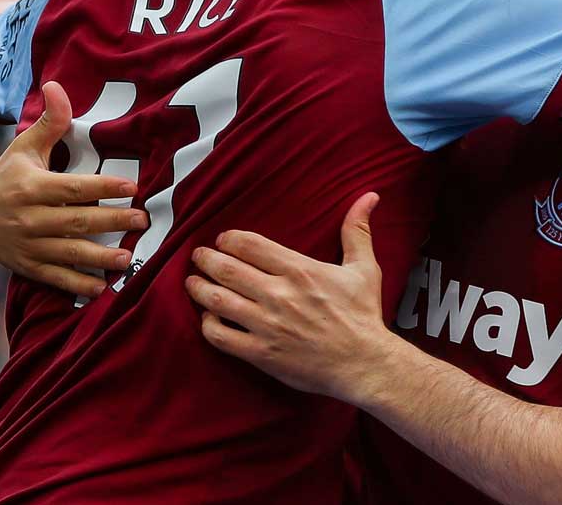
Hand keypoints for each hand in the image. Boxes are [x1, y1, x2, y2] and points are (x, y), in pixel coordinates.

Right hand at [0, 81, 144, 296]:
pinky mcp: (27, 266)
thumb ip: (49, 122)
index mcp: (30, 187)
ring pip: (67, 252)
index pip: (71, 187)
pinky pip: (54, 277)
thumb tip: (57, 85)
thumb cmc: (8, 176)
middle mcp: (28, 218)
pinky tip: (102, 287)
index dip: (102, 187)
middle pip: (75, 221)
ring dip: (99, 257)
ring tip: (127, 259)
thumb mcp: (24, 147)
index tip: (132, 187)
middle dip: (111, 221)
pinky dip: (77, 284)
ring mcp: (27, 245)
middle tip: (143, 220)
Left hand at [188, 193, 391, 402]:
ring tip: (192, 282)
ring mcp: (267, 325)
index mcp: (300, 270)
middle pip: (227, 269)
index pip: (250, 245)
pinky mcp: (261, 353)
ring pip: (218, 300)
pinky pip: (221, 337)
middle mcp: (279, 295)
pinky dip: (208, 324)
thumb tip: (369, 197)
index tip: (224, 240)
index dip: (229, 239)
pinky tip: (208, 317)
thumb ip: (357, 231)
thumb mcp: (364, 268)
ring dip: (199, 288)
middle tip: (199, 256)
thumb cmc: (363, 316)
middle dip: (206, 259)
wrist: (364, 363)